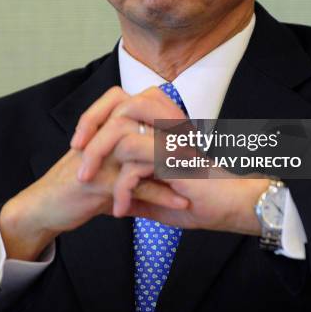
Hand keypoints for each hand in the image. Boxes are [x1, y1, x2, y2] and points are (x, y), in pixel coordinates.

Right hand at [0, 91, 188, 260]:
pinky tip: (181, 203)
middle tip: (200, 147)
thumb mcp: (102, 163)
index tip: (188, 129)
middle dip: (174, 134)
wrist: (44, 208)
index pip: (135, 103)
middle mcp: (102, 136)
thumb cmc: (75, 186)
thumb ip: (129, 156)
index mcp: (103, 127)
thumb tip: (160, 156)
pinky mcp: (97, 183)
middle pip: (142, 121)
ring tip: (198, 175)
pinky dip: (162, 195)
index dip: (164, 111)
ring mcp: (100, 157)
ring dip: (173, 165)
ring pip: (143, 151)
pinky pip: (135, 186)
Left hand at [71, 86, 268, 234]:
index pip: (124, 104)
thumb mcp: (161, 200)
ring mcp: (171, 139)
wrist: (234, 208)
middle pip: (121, 102)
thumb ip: (138, 195)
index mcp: (163, 128)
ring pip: (121, 129)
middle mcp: (167, 127)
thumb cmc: (204, 203)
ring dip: (97, 154)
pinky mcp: (174, 158)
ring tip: (86, 180)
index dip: (98, 117)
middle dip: (91, 123)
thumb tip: (113, 202)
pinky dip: (120, 189)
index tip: (81, 145)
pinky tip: (119, 210)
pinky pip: (133, 164)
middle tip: (75, 152)